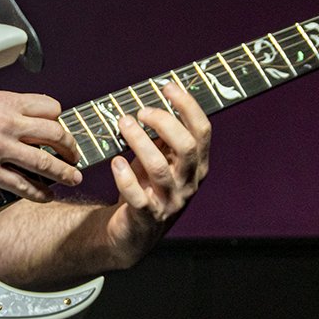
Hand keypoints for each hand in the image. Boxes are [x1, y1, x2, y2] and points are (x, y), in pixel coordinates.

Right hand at [0, 88, 82, 200]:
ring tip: (73, 178)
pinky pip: (22, 185)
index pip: (49, 106)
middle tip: (73, 154)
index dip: (59, 119)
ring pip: (45, 161)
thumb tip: (10, 114)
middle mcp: (5, 123)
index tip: (60, 128)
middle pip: (54, 132)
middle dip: (69, 146)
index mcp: (2, 102)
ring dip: (64, 172)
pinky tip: (45, 196)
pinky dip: (39, 193)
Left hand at [104, 82, 210, 263]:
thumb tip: (160, 94)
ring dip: (140, 142)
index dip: (188, 106)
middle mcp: (188, 183)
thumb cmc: (147, 185)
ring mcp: (169, 202)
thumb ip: (166, 134)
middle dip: (164, 122)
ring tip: (123, 124)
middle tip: (140, 111)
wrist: (132, 231)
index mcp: (197, 165)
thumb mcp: (162, 158)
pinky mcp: (146, 217)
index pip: (202, 131)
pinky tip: (116, 161)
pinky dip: (125, 177)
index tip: (167, 87)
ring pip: (160, 169)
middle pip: (187, 147)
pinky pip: (138, 197)